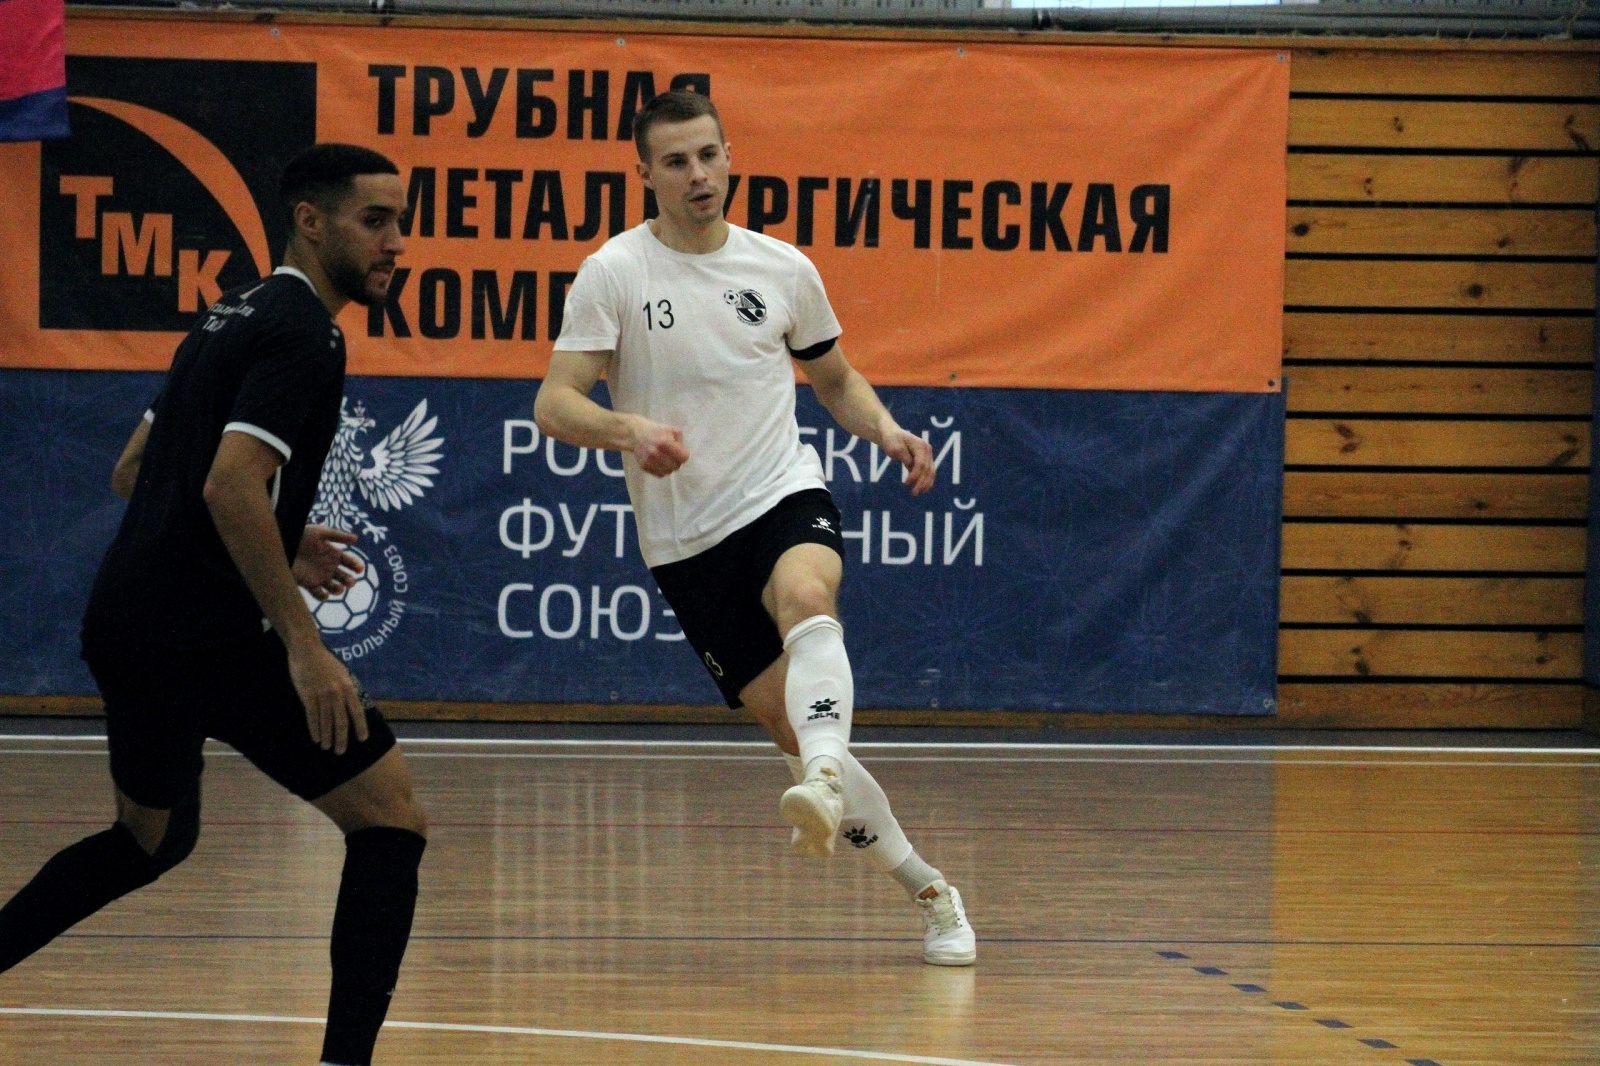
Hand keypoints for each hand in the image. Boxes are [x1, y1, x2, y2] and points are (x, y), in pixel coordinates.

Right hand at [286, 639, 368, 753]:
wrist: (307, 650)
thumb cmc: (325, 662)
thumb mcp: (343, 673)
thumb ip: (347, 689)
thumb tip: (353, 705)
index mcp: (349, 687)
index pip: (357, 712)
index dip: (360, 727)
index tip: (363, 739)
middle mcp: (337, 693)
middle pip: (341, 721)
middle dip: (342, 739)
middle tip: (341, 752)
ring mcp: (322, 695)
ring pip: (326, 722)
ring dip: (327, 737)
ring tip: (327, 748)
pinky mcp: (308, 696)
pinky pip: (312, 717)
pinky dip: (314, 730)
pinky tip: (316, 738)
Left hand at [293, 524, 363, 600]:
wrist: (281, 544)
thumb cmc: (301, 536)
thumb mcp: (320, 532)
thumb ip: (337, 536)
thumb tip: (356, 539)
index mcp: (334, 554)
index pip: (350, 562)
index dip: (356, 566)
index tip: (359, 569)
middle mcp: (329, 566)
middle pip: (344, 577)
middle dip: (349, 581)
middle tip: (349, 582)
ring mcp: (320, 576)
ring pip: (334, 587)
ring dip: (339, 590)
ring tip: (338, 588)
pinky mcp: (309, 584)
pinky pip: (319, 594)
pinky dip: (323, 597)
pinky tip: (324, 593)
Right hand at [631, 420, 688, 477]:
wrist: (636, 434)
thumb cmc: (657, 431)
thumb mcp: (672, 430)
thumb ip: (680, 442)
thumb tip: (683, 456)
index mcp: (664, 442)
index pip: (683, 458)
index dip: (683, 455)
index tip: (680, 452)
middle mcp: (655, 453)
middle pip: (676, 466)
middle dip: (677, 461)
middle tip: (672, 455)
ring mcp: (648, 461)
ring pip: (668, 472)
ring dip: (669, 467)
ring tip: (666, 459)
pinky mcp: (644, 466)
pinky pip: (659, 474)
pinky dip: (662, 470)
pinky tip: (659, 462)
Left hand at [878, 423, 935, 494]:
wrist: (892, 434)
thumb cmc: (892, 440)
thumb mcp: (895, 448)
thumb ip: (904, 457)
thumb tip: (911, 467)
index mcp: (920, 446)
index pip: (920, 464)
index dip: (915, 475)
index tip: (906, 483)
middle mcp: (927, 450)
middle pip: (927, 469)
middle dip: (921, 482)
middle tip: (914, 493)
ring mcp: (928, 455)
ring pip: (931, 472)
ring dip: (926, 484)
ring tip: (917, 492)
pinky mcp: (925, 460)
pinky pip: (929, 472)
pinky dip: (926, 481)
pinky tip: (922, 489)